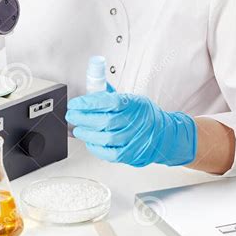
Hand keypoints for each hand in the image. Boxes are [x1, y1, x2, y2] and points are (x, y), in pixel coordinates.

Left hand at [66, 91, 196, 166]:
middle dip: (82, 118)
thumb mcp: (132, 99)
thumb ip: (111, 94)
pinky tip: (90, 142)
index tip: (75, 103)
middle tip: (71, 115)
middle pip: (104, 121)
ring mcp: (133, 139)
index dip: (89, 102)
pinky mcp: (130, 154)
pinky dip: (96, 148)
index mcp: (133, 104)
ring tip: (78, 129)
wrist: (164, 135)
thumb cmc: (144, 115)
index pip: (109, 101)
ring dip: (87, 134)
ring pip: (105, 138)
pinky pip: (109, 153)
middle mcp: (134, 121)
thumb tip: (93, 82)